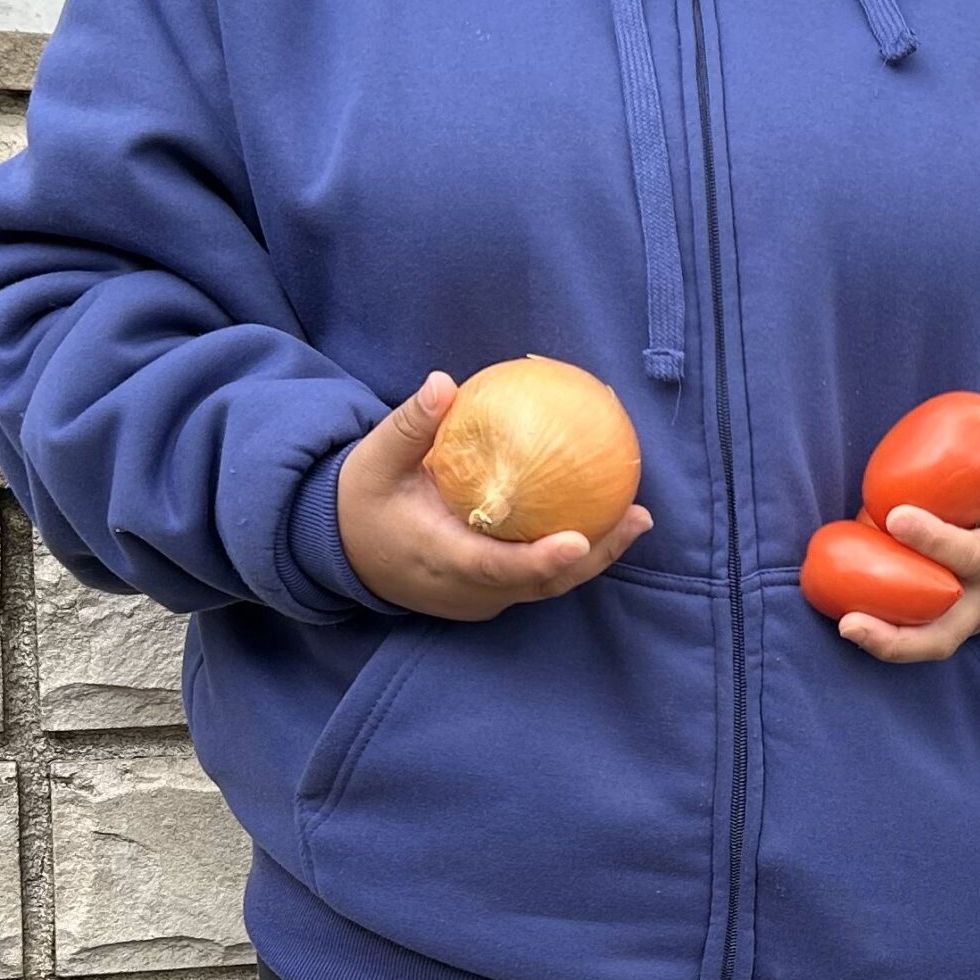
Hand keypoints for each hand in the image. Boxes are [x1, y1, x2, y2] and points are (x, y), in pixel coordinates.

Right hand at [337, 372, 652, 620]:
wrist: (342, 549)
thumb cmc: (363, 499)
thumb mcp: (375, 460)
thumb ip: (410, 425)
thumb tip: (443, 382)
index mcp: (437, 558)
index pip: (496, 567)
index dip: (539, 560)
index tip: (579, 540)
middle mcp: (464, 588)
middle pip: (539, 583)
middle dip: (593, 556)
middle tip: (636, 517)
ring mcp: (478, 596)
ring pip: (545, 585)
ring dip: (595, 555)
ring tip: (637, 517)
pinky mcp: (488, 591)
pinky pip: (537, 577)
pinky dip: (574, 553)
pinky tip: (605, 516)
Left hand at [838, 388, 979, 661]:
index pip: (971, 556)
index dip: (934, 540)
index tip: (896, 515)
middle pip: (944, 631)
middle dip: (899, 635)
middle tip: (852, 619)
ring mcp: (970, 614)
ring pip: (929, 643)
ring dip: (885, 643)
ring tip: (844, 626)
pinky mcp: (952, 616)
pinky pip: (918, 630)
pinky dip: (885, 630)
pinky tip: (844, 611)